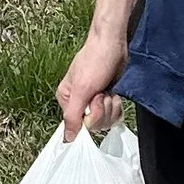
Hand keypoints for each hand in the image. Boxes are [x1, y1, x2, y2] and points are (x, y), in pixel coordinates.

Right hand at [56, 19, 130, 139]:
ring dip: (111, 106)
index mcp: (66, 100)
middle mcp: (79, 103)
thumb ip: (72, 116)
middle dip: (102, 110)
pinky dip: (117, 106)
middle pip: (94, 126)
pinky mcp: (108, 100)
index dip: (91, 118)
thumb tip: (66, 139)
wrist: (113, 44)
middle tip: (102, 93)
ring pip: (106, 121)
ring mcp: (95, 102)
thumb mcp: (82, 90)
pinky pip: (114, 116)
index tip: (95, 103)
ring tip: (108, 90)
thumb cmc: (95, 61)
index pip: (78, 126)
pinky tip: (114, 93)